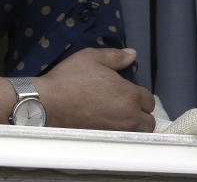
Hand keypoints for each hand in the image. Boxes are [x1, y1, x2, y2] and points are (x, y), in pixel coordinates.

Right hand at [35, 47, 155, 131]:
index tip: (126, 93)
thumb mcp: (92, 58)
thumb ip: (116, 56)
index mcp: (129, 95)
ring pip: (137, 134)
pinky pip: (121, 141)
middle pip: (148, 121)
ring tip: (118, 117)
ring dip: (133, 126)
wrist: (47, 103)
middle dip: (140, 113)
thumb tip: (132, 54)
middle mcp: (128, 117)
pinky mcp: (104, 141)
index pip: (149, 100)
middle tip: (124, 105)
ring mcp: (116, 132)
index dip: (139, 95)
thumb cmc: (68, 80)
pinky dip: (119, 135)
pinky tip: (107, 126)